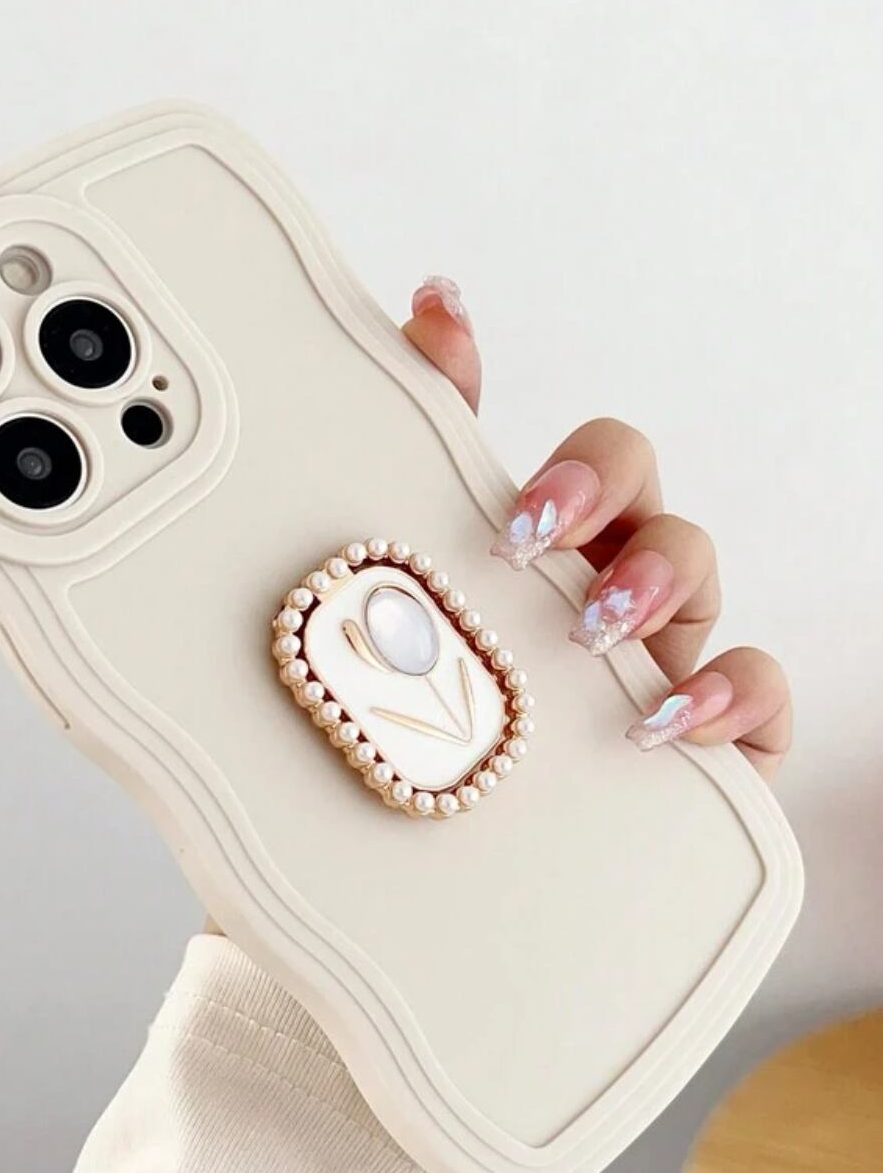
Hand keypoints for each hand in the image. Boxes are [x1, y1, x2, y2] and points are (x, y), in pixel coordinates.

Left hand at [405, 277, 791, 780]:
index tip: (504, 462)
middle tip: (529, 537)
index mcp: (540, 554)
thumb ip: (412, 470)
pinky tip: (664, 719)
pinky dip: (726, 693)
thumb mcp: (413, 617)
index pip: (570, 463)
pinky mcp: (721, 737)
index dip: (550, 433)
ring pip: (697, 563)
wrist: (466, 871)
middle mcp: (608, 584)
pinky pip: (760, 690)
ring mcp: (669, 652)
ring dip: (650, 576)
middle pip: (637, 482)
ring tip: (591, 623)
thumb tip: (432, 301)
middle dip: (595, 488)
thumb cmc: (445, 742)